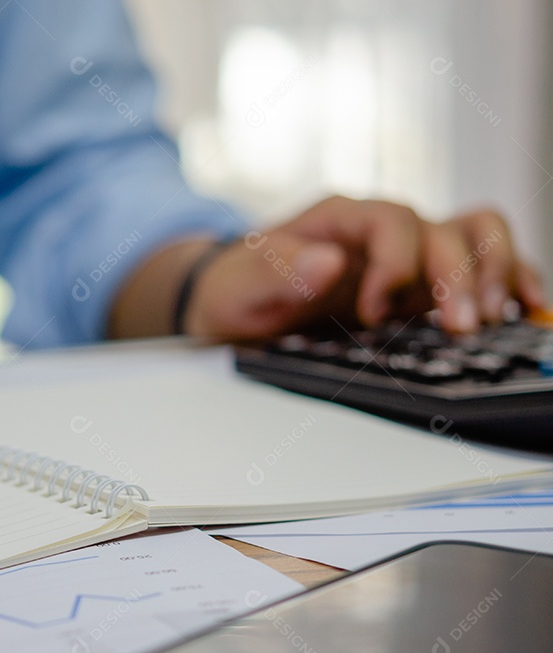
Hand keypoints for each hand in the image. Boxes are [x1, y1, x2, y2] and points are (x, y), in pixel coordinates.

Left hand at [187, 196, 544, 339]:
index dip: (393, 265)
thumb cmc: (238, 285)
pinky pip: (478, 262)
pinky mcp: (420, 281)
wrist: (235, 298)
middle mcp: (382, 229)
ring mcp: (407, 252)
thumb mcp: (241, 282)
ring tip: (493, 318)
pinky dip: (506, 279)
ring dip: (493, 273)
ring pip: (474, 236)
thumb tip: (328, 263)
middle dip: (458, 279)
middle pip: (444, 231)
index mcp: (339, 218)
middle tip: (461, 329)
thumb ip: (278, 270)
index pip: (391, 222)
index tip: (373, 312)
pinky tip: (522, 307)